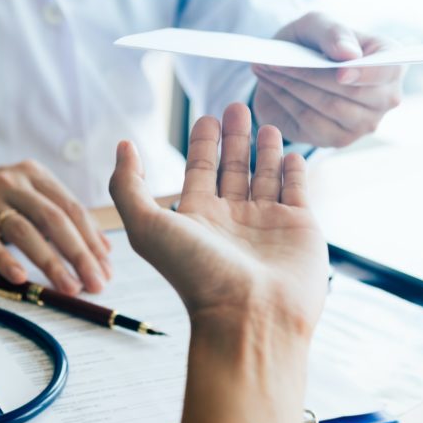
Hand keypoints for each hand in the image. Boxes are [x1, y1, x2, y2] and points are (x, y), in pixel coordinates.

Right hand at [0, 160, 111, 293]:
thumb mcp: (24, 196)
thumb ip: (58, 216)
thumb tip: (99, 249)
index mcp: (35, 176)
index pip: (71, 209)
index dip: (92, 239)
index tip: (106, 268)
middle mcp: (14, 182)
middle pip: (54, 219)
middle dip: (79, 254)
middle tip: (95, 282)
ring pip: (26, 231)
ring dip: (51, 262)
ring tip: (68, 287)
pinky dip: (5, 260)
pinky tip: (20, 279)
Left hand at [109, 102, 327, 337]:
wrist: (250, 316)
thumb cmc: (197, 275)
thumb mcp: (146, 226)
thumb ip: (128, 185)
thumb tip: (123, 146)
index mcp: (198, 218)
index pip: (200, 170)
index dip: (202, 144)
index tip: (206, 117)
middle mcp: (232, 219)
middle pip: (233, 168)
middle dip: (234, 137)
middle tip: (237, 106)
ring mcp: (267, 223)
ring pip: (266, 176)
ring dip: (266, 149)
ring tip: (267, 122)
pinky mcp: (300, 228)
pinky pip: (297, 190)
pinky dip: (295, 170)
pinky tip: (293, 153)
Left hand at [252, 11, 403, 147]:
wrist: (290, 67)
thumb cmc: (313, 43)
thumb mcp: (318, 25)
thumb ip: (334, 34)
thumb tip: (349, 55)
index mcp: (391, 63)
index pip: (387, 71)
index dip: (365, 73)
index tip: (340, 73)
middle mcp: (385, 98)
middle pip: (352, 92)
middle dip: (311, 75)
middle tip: (276, 61)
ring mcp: (363, 124)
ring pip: (328, 107)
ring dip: (293, 86)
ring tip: (267, 68)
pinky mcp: (337, 139)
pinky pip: (309, 121)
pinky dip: (285, 100)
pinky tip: (269, 83)